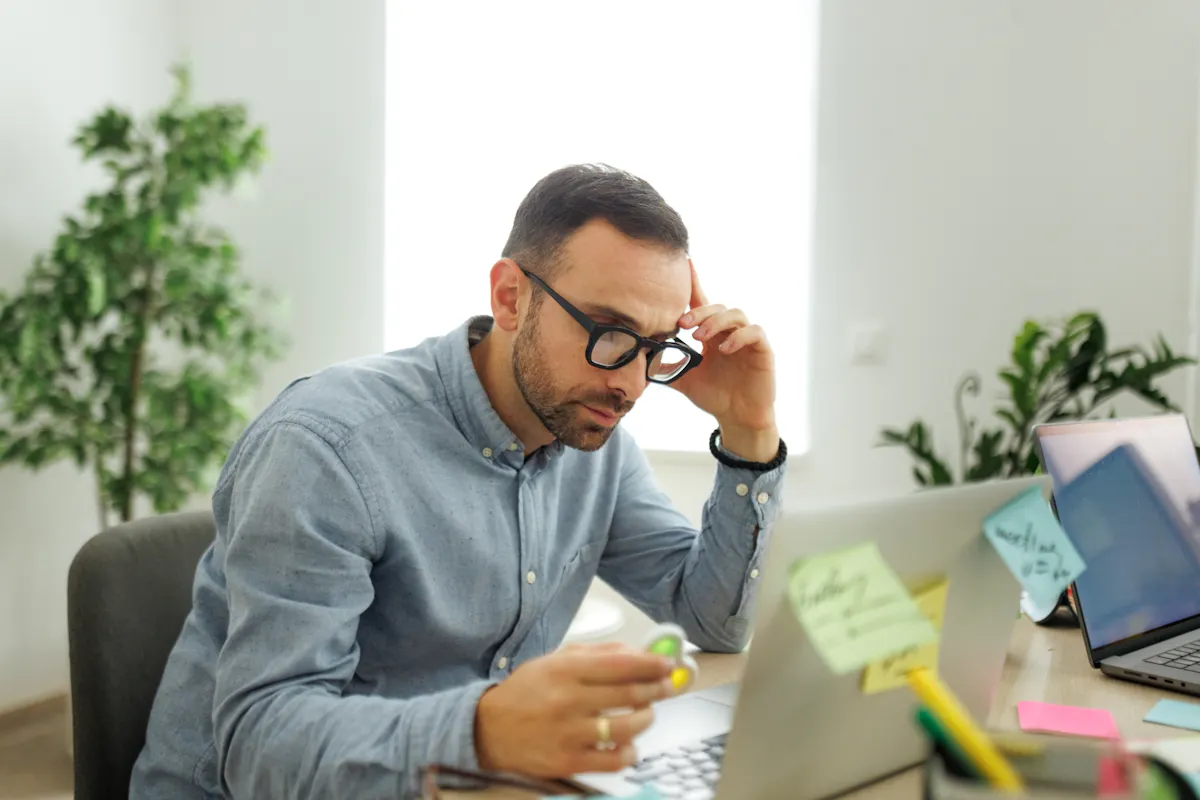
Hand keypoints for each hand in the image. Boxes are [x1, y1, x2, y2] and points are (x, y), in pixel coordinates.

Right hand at [474, 642, 675, 777]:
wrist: (489, 730)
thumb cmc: (526, 691)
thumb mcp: (555, 660)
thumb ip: (597, 654)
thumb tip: (638, 652)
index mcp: (565, 670)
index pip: (620, 665)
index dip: (651, 664)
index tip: (668, 664)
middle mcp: (568, 700)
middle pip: (629, 694)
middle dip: (657, 689)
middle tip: (667, 686)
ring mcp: (569, 734)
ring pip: (627, 728)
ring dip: (646, 719)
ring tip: (647, 714)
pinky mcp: (568, 762)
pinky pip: (613, 760)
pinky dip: (629, 752)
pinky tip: (627, 744)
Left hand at [672, 261, 778, 460]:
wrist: (738, 418)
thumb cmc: (715, 396)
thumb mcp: (684, 380)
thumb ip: (664, 368)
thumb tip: (637, 360)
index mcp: (710, 334)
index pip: (701, 303)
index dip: (694, 284)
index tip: (684, 263)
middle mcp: (728, 332)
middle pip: (716, 306)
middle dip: (699, 311)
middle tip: (682, 324)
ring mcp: (746, 339)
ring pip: (735, 314)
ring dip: (716, 321)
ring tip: (699, 337)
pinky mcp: (762, 350)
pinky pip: (754, 332)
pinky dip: (739, 337)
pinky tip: (724, 348)